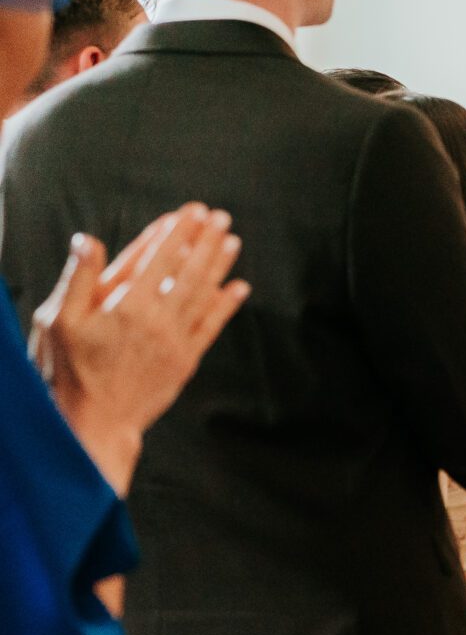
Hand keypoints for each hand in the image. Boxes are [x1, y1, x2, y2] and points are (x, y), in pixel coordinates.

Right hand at [33, 206, 249, 485]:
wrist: (92, 422)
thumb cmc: (67, 370)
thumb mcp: (58, 320)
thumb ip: (78, 278)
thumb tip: (87, 240)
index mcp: (124, 305)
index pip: (155, 258)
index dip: (173, 233)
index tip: (187, 212)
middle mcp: (156, 319)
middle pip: (185, 271)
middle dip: (203, 241)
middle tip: (219, 216)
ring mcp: (174, 340)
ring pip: (202, 294)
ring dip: (218, 266)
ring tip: (231, 240)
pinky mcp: (184, 360)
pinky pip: (211, 327)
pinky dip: (225, 306)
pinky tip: (239, 287)